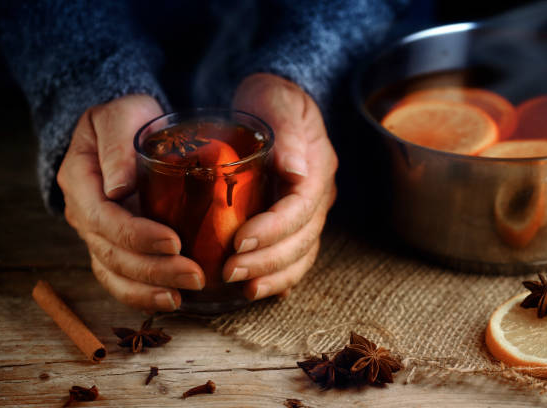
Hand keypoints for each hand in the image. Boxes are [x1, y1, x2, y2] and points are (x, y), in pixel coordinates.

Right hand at [57, 94, 204, 311]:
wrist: (125, 132)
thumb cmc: (128, 119)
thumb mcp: (122, 116)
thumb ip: (118, 145)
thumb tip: (118, 188)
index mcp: (80, 180)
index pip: (103, 218)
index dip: (137, 235)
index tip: (174, 241)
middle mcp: (84, 214)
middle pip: (112, 253)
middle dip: (153, 269)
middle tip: (194, 274)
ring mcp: (97, 234)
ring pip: (115, 274)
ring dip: (150, 289)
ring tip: (184, 295)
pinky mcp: (114, 247)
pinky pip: (121, 280)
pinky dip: (143, 295)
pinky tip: (173, 300)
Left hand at [226, 73, 337, 299]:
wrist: (273, 106)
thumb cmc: (270, 99)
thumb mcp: (276, 100)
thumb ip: (287, 129)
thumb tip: (295, 169)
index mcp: (318, 168)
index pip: (299, 208)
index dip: (272, 230)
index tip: (238, 241)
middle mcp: (318, 196)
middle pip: (301, 240)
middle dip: (267, 261)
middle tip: (228, 271)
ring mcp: (309, 212)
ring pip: (300, 255)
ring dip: (272, 275)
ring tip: (241, 288)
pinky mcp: (294, 222)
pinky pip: (294, 257)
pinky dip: (278, 278)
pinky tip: (256, 290)